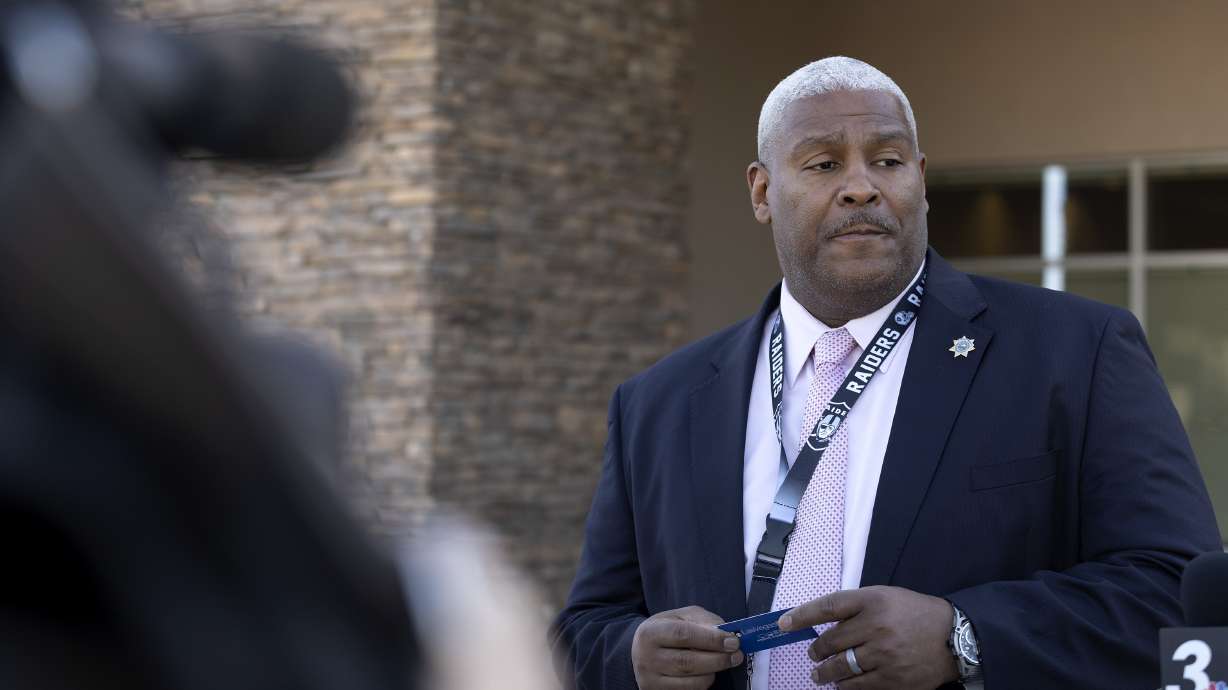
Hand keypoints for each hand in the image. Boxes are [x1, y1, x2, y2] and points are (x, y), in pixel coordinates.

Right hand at [631, 605, 743, 688]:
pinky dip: (704, 683)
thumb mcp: (681, 617)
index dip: (711, 639)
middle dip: (718, 659)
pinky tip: (708, 672)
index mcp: (650, 632)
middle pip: (687, 662)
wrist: (640, 651)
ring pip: (691, 681)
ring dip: (713, 672)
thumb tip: (726, 634)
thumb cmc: (666, 630)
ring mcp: (651, 680)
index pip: (683, 635)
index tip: (732, 642)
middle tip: (737, 655)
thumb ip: (703, 621)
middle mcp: (646, 658)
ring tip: (723, 662)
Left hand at [778, 586, 958, 688]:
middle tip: (814, 654)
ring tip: (820, 673)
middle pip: (830, 642)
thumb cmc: (914, 613)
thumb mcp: (885, 597)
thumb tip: (823, 623)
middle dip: (816, 651)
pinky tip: (841, 684)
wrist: (953, 637)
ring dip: (825, 672)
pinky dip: (845, 687)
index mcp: (873, 601)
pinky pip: (857, 687)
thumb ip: (855, 607)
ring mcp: (885, 656)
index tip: (784, 623)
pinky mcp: (893, 680)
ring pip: (840, 668)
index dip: (802, 615)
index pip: (828, 606)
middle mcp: (877, 627)